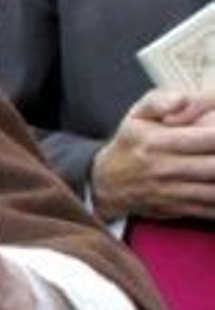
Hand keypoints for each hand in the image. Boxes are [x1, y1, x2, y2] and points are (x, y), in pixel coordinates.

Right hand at [91, 89, 214, 220]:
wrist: (106, 183)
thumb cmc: (130, 144)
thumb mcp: (137, 115)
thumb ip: (159, 101)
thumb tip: (181, 99)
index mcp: (156, 142)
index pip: (207, 138)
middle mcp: (163, 169)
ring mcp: (171, 192)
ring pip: (214, 192)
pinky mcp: (177, 209)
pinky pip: (210, 210)